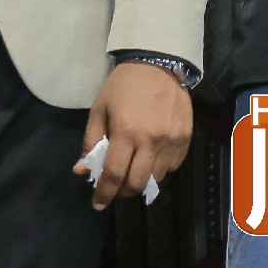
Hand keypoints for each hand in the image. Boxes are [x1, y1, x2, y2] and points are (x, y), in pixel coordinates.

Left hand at [78, 60, 193, 208]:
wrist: (158, 63)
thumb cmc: (123, 86)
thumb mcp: (100, 109)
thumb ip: (91, 141)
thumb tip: (82, 169)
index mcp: (126, 132)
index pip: (113, 174)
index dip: (104, 193)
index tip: (98, 204)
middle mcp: (151, 140)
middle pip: (137, 183)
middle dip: (123, 192)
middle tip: (116, 187)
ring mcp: (171, 140)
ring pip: (156, 178)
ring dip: (142, 180)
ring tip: (133, 170)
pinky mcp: (185, 137)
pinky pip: (173, 166)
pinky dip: (160, 169)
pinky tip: (151, 158)